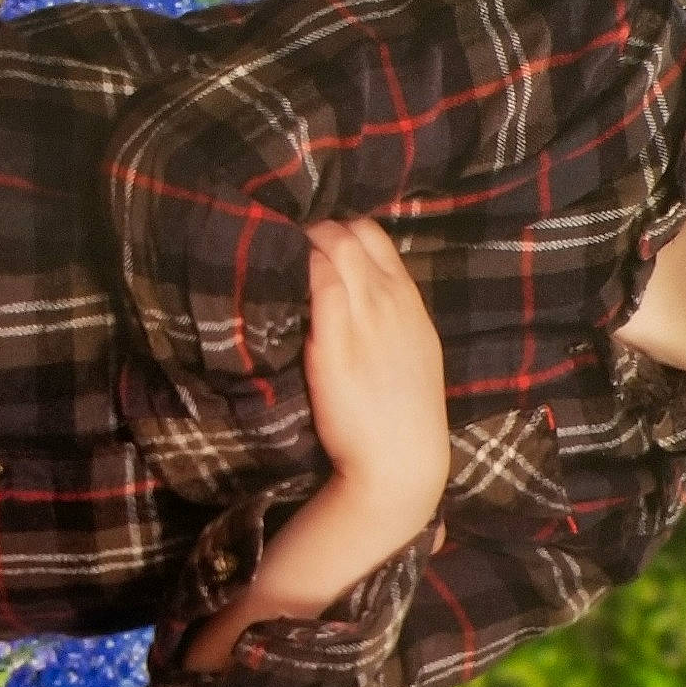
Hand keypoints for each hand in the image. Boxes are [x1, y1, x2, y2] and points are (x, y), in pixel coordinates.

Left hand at [303, 216, 449, 511]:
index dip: (340, 228)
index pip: (373, 235)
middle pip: (349, 234)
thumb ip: (391, 315)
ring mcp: (363, 317)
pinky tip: (272, 284)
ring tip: (274, 259)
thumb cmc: (404, 411)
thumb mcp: (413, 349)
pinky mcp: (333, 341)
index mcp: (409, 299)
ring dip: (300, 246)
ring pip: (331, 249)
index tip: (316, 240)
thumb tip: (357, 291)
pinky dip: (294, 273)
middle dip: (314, 230)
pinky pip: (315, 284)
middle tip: (285, 244)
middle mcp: (389, 299)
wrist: (402, 458)